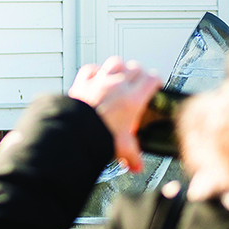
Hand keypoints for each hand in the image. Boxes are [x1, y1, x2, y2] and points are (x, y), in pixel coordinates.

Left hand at [67, 57, 160, 171]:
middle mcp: (118, 86)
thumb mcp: (122, 148)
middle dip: (140, 73)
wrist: (73, 131)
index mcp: (132, 99)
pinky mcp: (83, 81)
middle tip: (139, 82)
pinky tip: (97, 76)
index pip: (152, 79)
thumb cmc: (97, 136)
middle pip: (136, 68)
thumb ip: (133, 156)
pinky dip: (96, 70)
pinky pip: (92, 68)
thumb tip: (137, 165)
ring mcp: (100, 80)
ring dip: (120, 67)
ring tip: (120, 74)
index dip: (156, 81)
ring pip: (116, 62)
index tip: (155, 85)